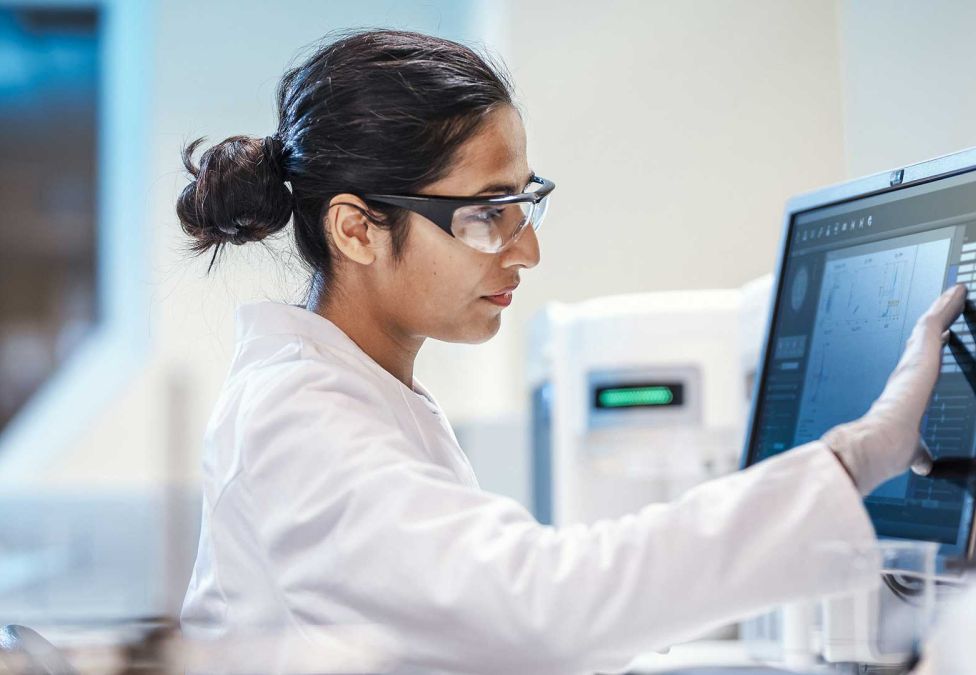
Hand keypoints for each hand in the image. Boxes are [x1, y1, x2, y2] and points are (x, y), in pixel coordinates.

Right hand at [822, 284, 967, 495]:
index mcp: (904, 392)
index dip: (926, 351)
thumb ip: (921, 453)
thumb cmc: (886, 449)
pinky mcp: (920, 352)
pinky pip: (934, 320)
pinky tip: (956, 294)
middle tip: (945, 306)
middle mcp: (906, 373)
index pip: (916, 366)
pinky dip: (945, 306)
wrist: (875, 445)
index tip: (938, 339)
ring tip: (953, 294)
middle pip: (923, 341)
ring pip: (928, 326)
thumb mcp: (913, 451)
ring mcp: (912, 360)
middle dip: (934, 323)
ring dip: (941, 309)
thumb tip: (924, 464)